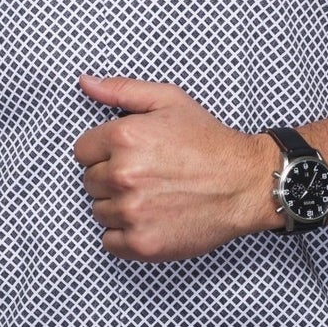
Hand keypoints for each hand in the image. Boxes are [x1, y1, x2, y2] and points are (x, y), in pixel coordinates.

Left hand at [74, 75, 277, 260]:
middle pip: (89, 182)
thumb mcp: (169, 101)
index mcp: (124, 137)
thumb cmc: (209, 142)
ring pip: (99, 211)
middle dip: (112, 178)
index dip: (104, 151)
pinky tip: (151, 219)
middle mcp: (123, 175)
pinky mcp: (142, 244)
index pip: (82, 151)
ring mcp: (132, 212)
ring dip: (118, 206)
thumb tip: (85, 82)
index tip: (130, 155)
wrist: (246, 184)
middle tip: (147, 175)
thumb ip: (122, 90)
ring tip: (153, 196)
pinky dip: (125, 235)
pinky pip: (109, 242)